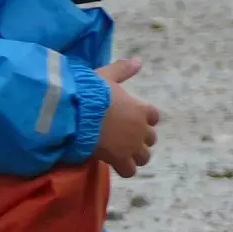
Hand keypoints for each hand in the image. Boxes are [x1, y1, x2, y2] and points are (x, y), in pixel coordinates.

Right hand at [93, 56, 158, 178]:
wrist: (78, 113)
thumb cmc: (91, 92)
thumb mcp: (107, 75)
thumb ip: (123, 69)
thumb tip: (139, 61)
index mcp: (141, 108)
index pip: (154, 116)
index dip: (144, 118)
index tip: (132, 118)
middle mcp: (140, 129)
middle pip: (151, 139)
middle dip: (140, 138)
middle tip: (124, 136)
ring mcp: (132, 146)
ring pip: (144, 157)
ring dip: (135, 155)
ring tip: (121, 152)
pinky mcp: (119, 159)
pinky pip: (129, 171)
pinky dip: (124, 168)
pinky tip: (113, 162)